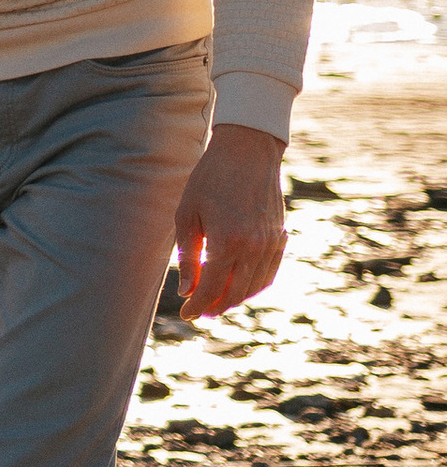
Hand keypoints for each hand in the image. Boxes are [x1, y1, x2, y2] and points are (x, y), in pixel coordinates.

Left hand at [173, 123, 287, 320]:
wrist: (247, 152)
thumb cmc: (209, 179)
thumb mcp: (187, 215)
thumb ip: (188, 256)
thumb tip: (186, 291)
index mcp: (227, 242)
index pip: (211, 288)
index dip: (197, 306)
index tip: (186, 315)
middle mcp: (253, 247)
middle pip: (235, 293)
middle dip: (216, 307)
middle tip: (200, 312)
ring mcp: (271, 243)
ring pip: (255, 287)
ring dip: (236, 299)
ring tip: (217, 301)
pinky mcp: (280, 237)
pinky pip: (270, 273)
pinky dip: (255, 285)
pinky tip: (239, 285)